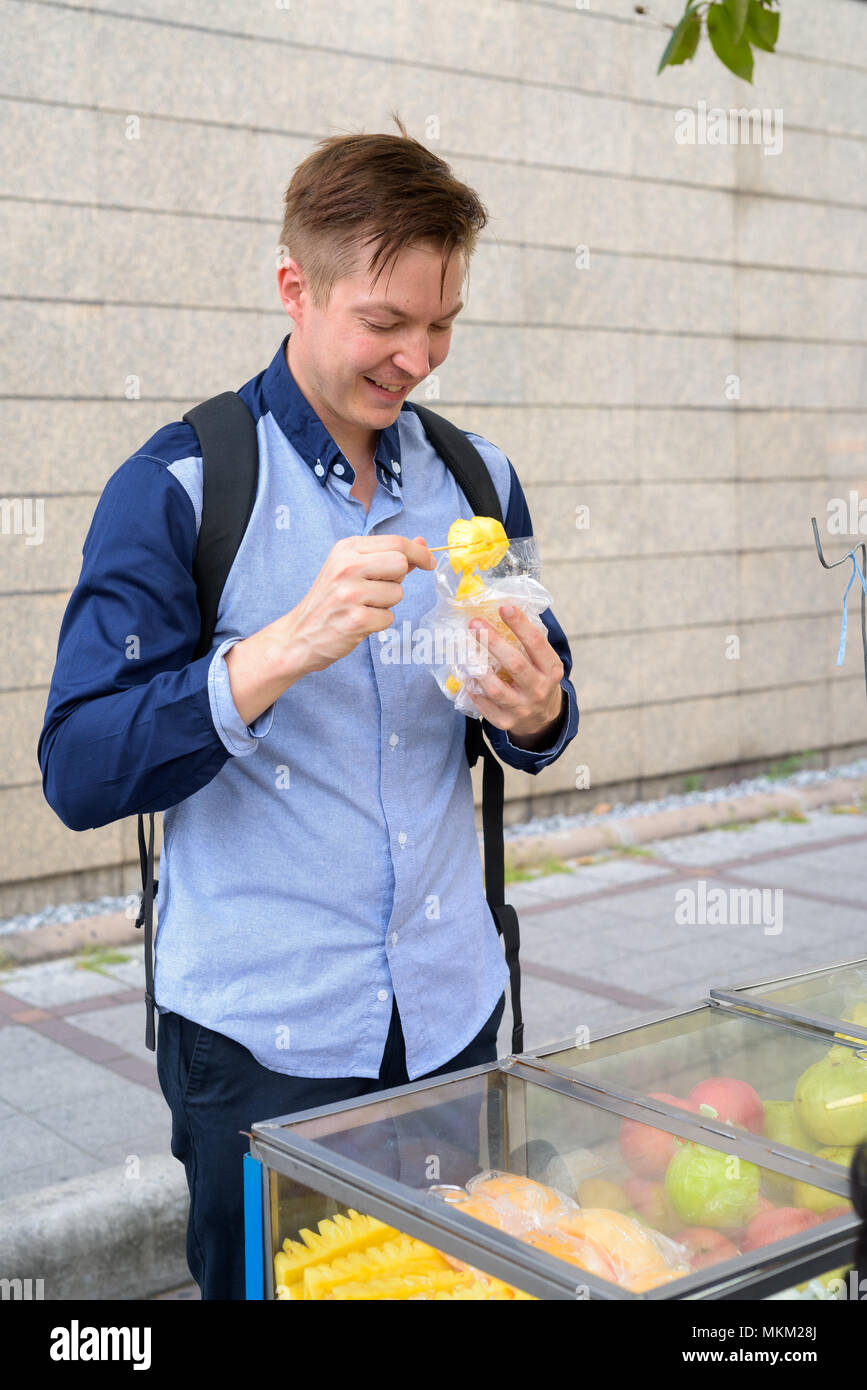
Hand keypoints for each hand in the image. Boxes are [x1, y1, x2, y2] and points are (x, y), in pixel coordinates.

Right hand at [272, 533, 435, 676]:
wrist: (299, 635)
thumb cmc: (330, 601)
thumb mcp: (352, 570)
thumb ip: (387, 557)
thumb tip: (422, 543)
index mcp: (346, 549)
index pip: (396, 542)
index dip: (419, 553)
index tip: (429, 563)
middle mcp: (346, 567)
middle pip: (400, 563)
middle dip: (397, 580)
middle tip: (377, 591)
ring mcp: (350, 593)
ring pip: (397, 594)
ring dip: (386, 605)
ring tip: (362, 608)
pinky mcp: (356, 619)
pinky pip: (389, 618)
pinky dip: (379, 623)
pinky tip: (358, 622)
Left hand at [466, 605, 565, 746]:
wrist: (543, 718)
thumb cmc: (538, 678)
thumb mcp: (544, 662)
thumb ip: (529, 641)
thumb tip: (504, 607)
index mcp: (551, 670)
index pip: (536, 644)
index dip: (519, 625)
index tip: (503, 607)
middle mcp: (539, 689)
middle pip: (515, 664)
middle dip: (493, 642)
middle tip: (474, 624)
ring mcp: (522, 708)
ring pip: (496, 689)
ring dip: (478, 668)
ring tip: (464, 651)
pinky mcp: (505, 722)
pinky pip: (484, 705)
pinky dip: (473, 689)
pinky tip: (466, 674)